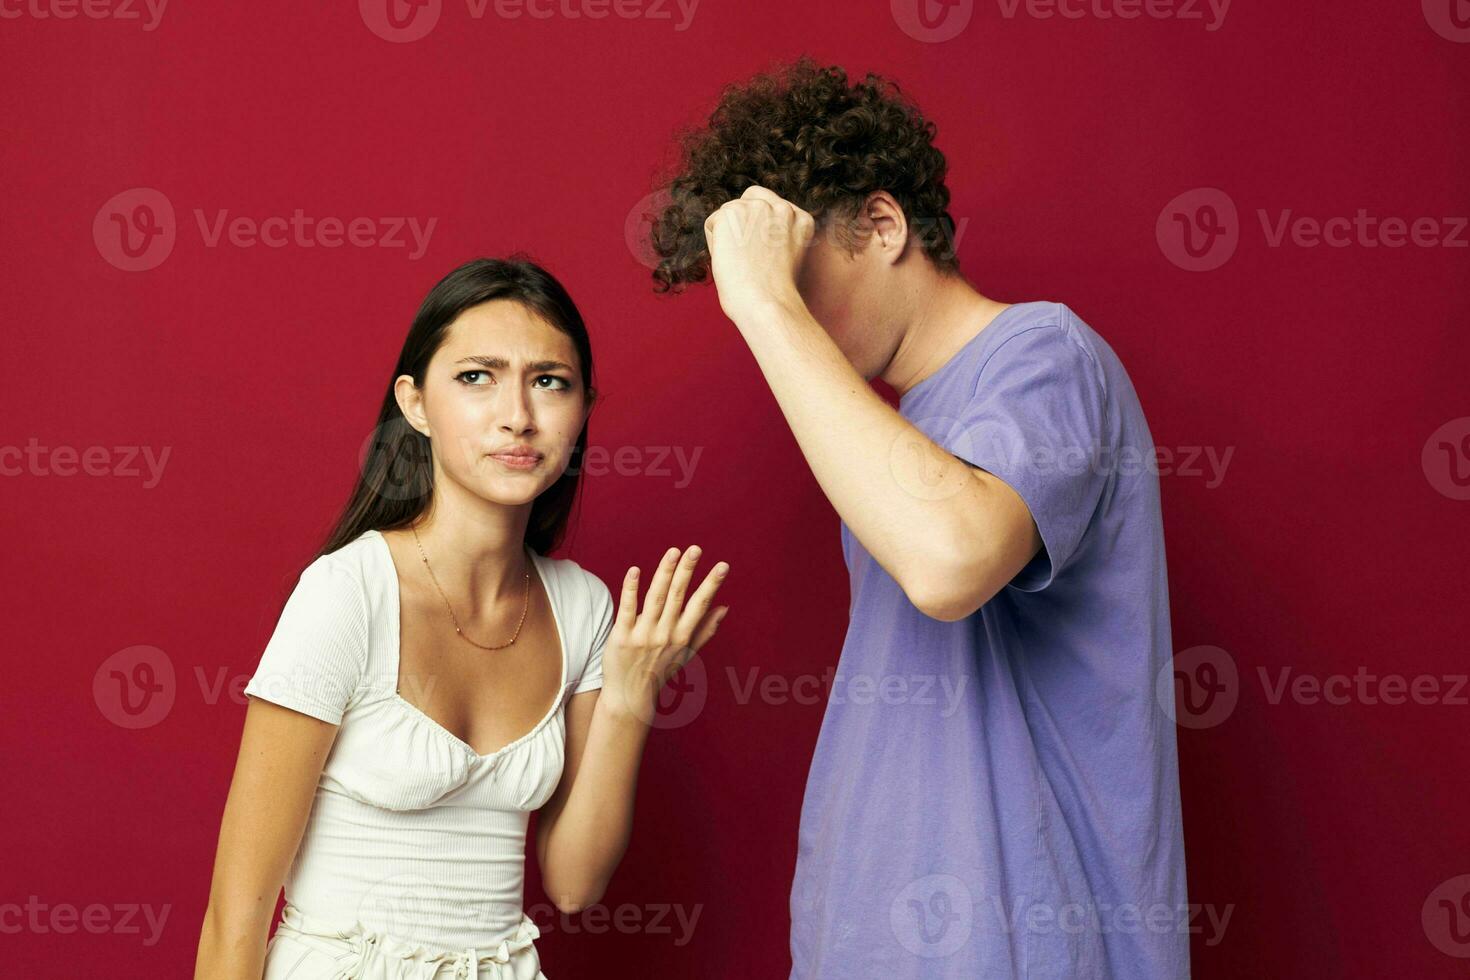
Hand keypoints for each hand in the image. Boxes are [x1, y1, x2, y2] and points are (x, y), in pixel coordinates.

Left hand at [600, 546, 729, 725]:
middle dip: (688, 571)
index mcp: (682, 636)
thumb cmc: (659, 672)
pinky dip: (631, 590)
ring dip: (665, 574)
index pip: (700, 604)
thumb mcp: (686, 654)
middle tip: (696, 549)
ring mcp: (644, 635)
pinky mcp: (622, 636)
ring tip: (673, 552)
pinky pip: (627, 609)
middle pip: (679, 596)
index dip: (711, 584)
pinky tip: (635, 570)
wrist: (630, 697)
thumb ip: (705, 630)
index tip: (723, 566)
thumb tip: (724, 609)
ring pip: (656, 598)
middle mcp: (666, 634)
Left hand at [703, 185, 814, 325]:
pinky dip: (714, 244)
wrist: (766, 303)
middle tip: (745, 256)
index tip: (758, 249)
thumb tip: (753, 231)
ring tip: (741, 263)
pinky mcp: (732, 212)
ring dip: (728, 236)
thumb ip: (778, 236)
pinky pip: (712, 224)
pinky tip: (730, 261)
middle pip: (748, 201)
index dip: (757, 225)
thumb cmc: (775, 295)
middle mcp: (783, 207)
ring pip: (729, 214)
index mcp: (802, 219)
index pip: (770, 205)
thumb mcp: (789, 257)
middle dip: (741, 224)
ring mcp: (758, 207)